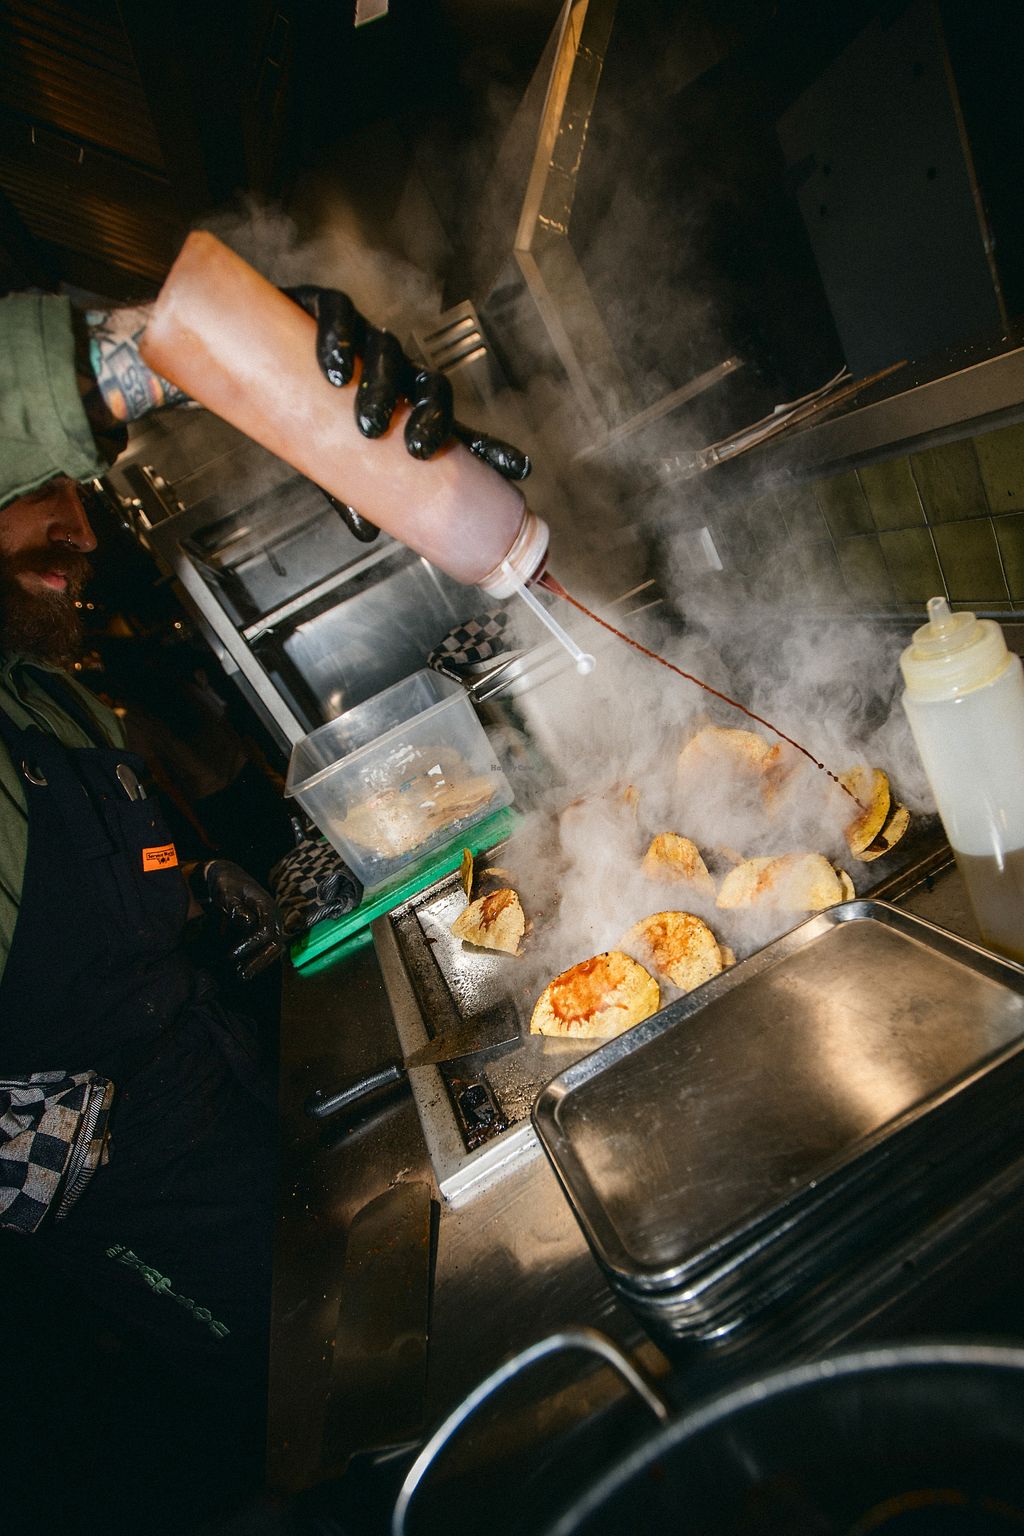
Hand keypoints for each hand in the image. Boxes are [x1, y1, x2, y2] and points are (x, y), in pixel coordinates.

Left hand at [191, 859, 285, 980]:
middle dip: (258, 961)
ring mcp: (271, 925)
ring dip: (258, 964)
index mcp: (267, 906)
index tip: (231, 955)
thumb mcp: (227, 891)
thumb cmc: (226, 883)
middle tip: (241, 974)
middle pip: (275, 944)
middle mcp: (274, 917)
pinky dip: (255, 960)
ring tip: (241, 975)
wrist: (228, 878)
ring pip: (273, 950)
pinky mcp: (264, 931)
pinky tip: (240, 969)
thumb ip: (235, 906)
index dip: (250, 945)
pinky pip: (265, 949)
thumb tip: (248, 922)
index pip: (265, 931)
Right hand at [285, 286, 530, 541]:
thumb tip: (366, 533)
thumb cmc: (306, 417)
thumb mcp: (330, 462)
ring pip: (389, 352)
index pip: (459, 430)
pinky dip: (339, 338)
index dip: (490, 448)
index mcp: (409, 411)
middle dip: (432, 417)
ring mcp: (364, 341)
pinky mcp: (326, 311)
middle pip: (430, 387)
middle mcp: (396, 374)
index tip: (520, 469)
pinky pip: (340, 314)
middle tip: (419, 450)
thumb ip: (349, 493)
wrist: (251, 361)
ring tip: (370, 422)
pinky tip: (335, 369)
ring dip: (384, 387)